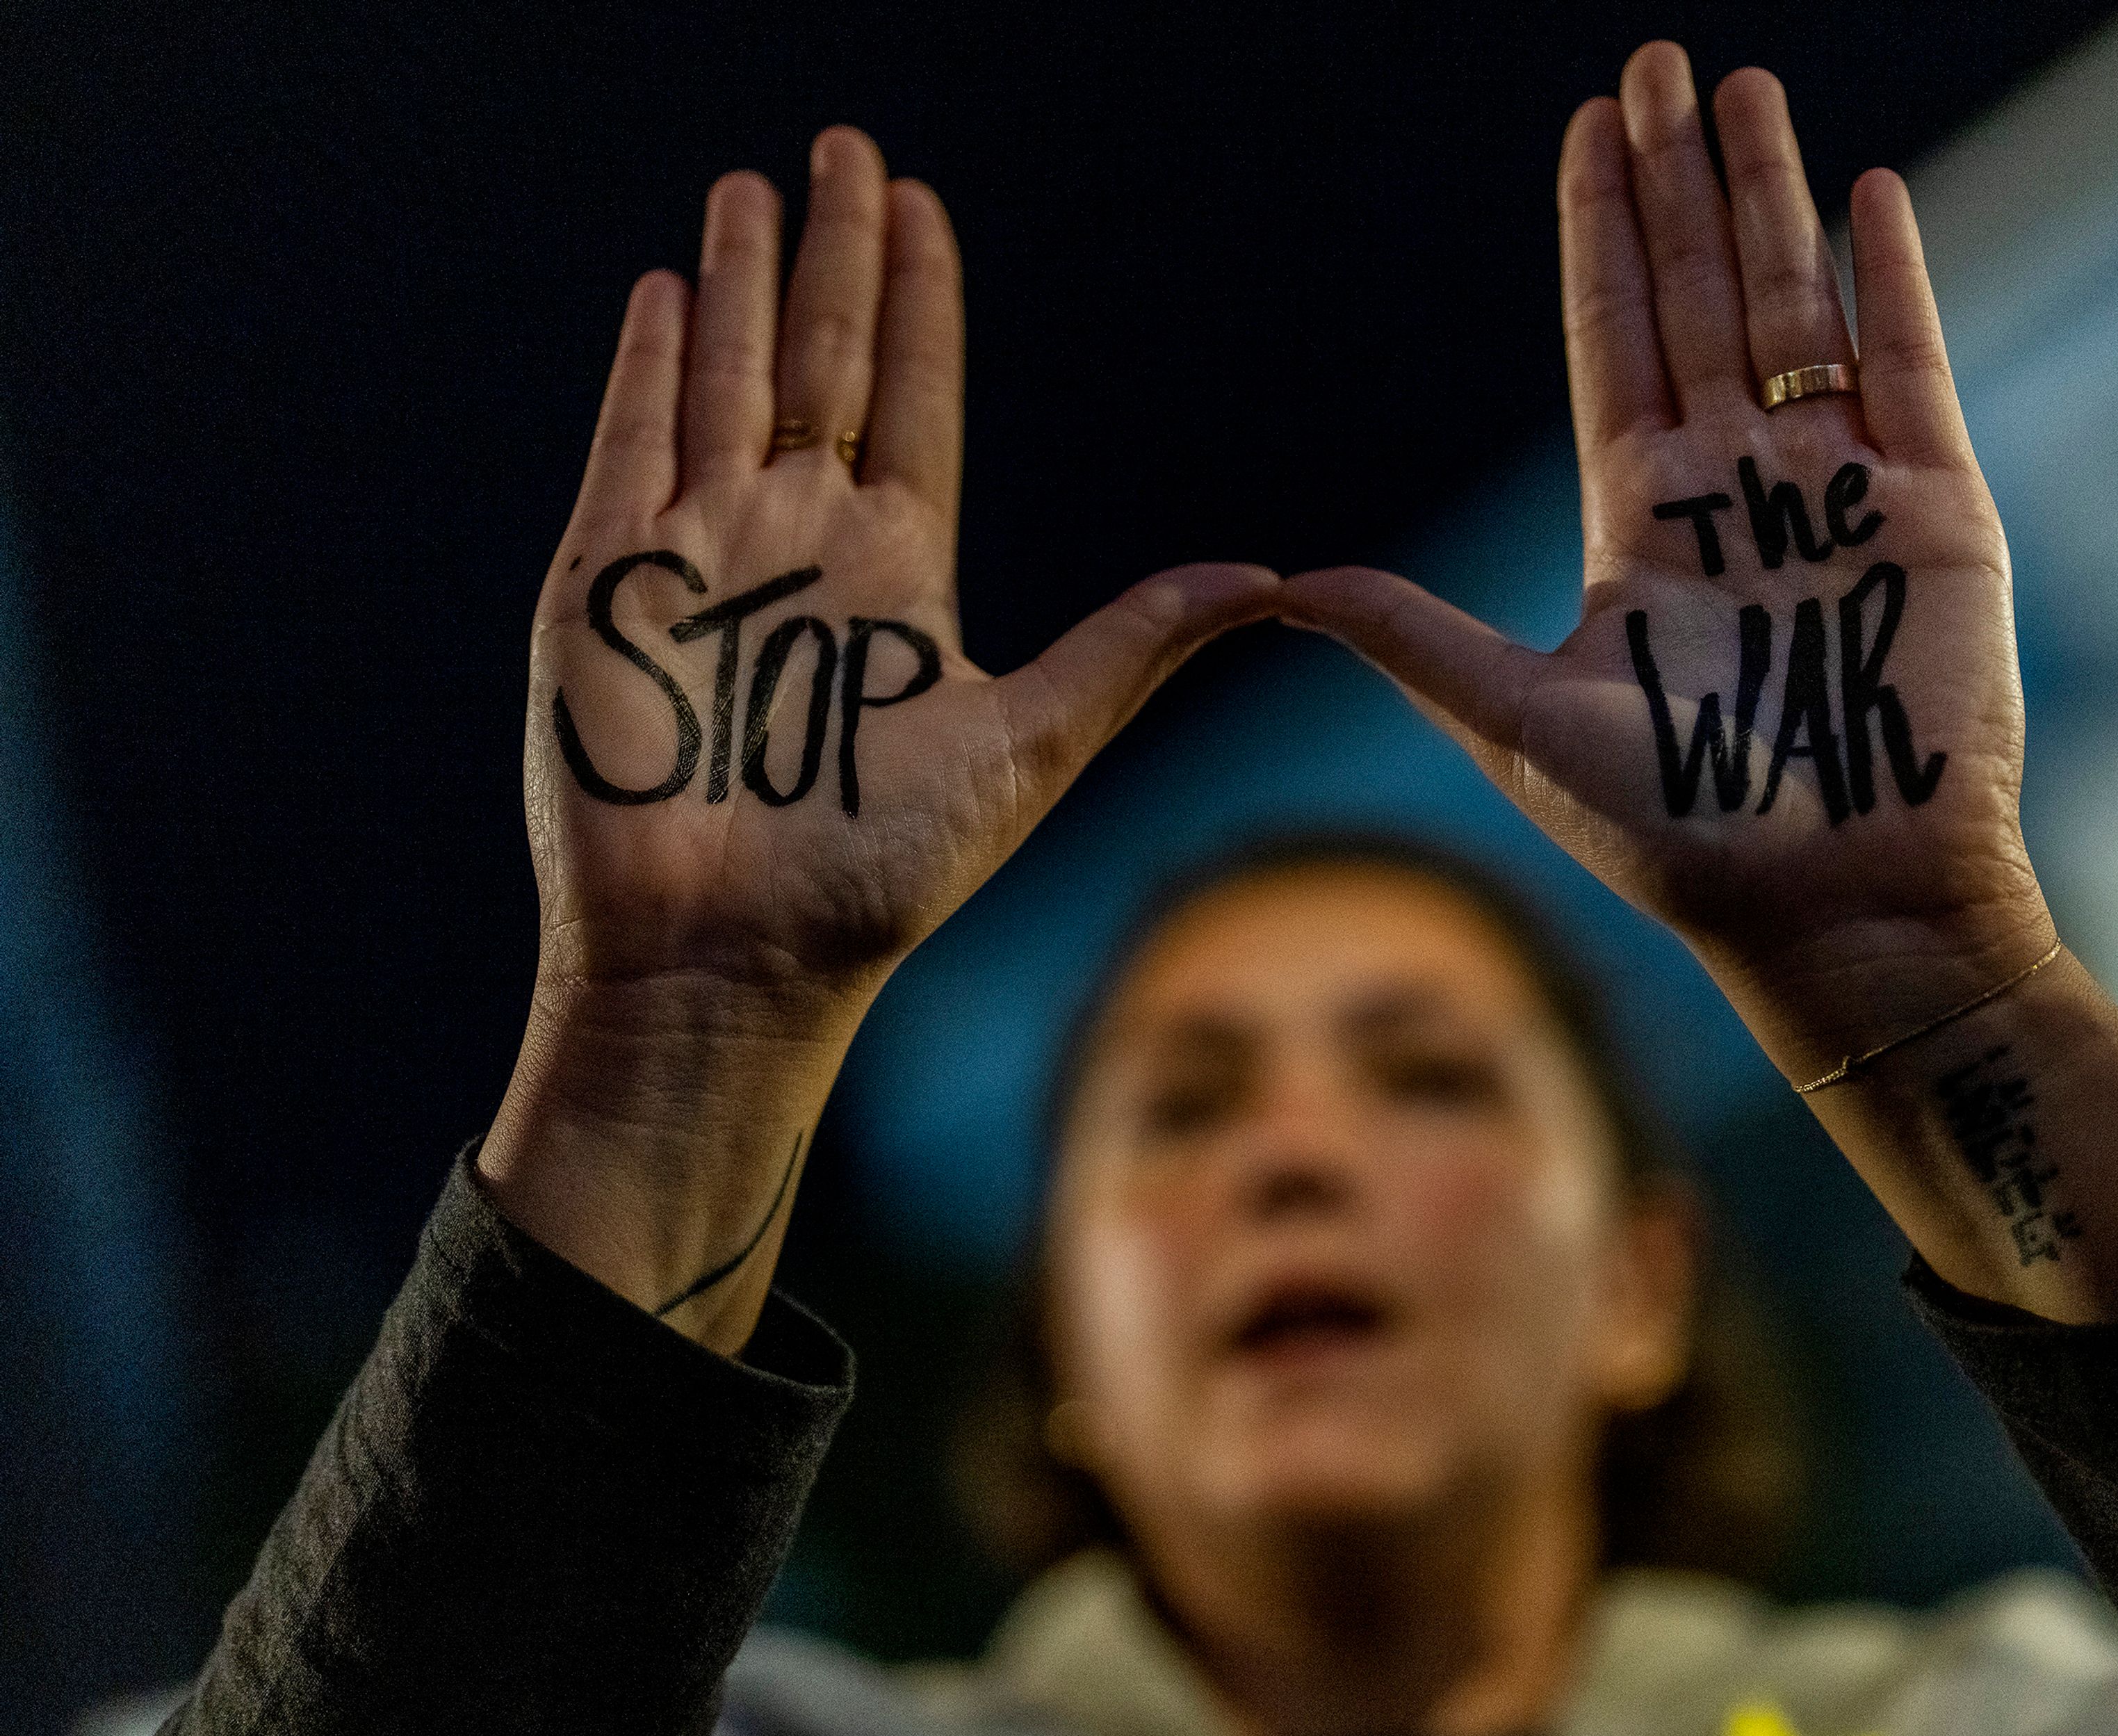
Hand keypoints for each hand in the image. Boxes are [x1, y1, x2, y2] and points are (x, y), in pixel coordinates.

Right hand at [483, 129, 1274, 1346]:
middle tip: (846, 148)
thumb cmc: (879, 876)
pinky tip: (667, 291)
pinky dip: (646, 368)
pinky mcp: (608, 586)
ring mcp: (700, 557)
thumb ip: (1131, 646)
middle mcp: (800, 546)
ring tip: (752, 188)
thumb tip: (1265, 577)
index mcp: (897, 573)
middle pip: (819, 363)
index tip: (921, 205)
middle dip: (830, 257)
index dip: (915, 303)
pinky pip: (629, 447)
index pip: (910, 399)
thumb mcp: (1030, 744)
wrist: (733, 960)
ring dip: (738, 284)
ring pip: (723, 380)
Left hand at [1288, 46, 2047, 1078]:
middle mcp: (1736, 489)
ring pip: (1797, 307)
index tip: (1588, 131)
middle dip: (1678, 182)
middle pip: (1699, 298)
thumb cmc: (1678, 834)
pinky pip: (1910, 364)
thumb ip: (1411, 634)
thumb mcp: (1517, 720)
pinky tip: (1864, 191)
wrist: (1834, 906)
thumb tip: (1275, 585)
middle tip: (1657, 64)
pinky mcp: (1934, 510)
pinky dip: (1892, 279)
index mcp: (1639, 523)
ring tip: (1742, 89)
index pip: (1612, 341)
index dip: (1601, 235)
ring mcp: (1837, 492)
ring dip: (1769, 197)